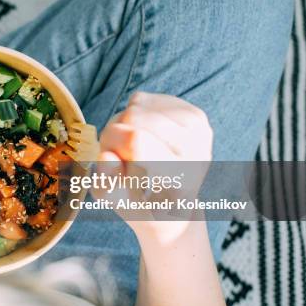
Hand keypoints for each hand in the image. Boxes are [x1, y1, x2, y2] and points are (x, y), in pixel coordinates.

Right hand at [96, 92, 212, 244]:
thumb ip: (106, 183)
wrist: (172, 205)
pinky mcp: (195, 115)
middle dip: (115, 133)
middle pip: (132, 115)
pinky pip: (144, 100)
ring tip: (132, 149)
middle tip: (122, 157)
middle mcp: (197, 154)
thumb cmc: (137, 203)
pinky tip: (144, 135)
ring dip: (123, 124)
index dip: (112, 142)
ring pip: (136, 105)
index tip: (113, 160)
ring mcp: (200, 132)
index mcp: (177, 181)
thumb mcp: (115, 201)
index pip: (137, 140)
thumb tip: (108, 157)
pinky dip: (135, 114)